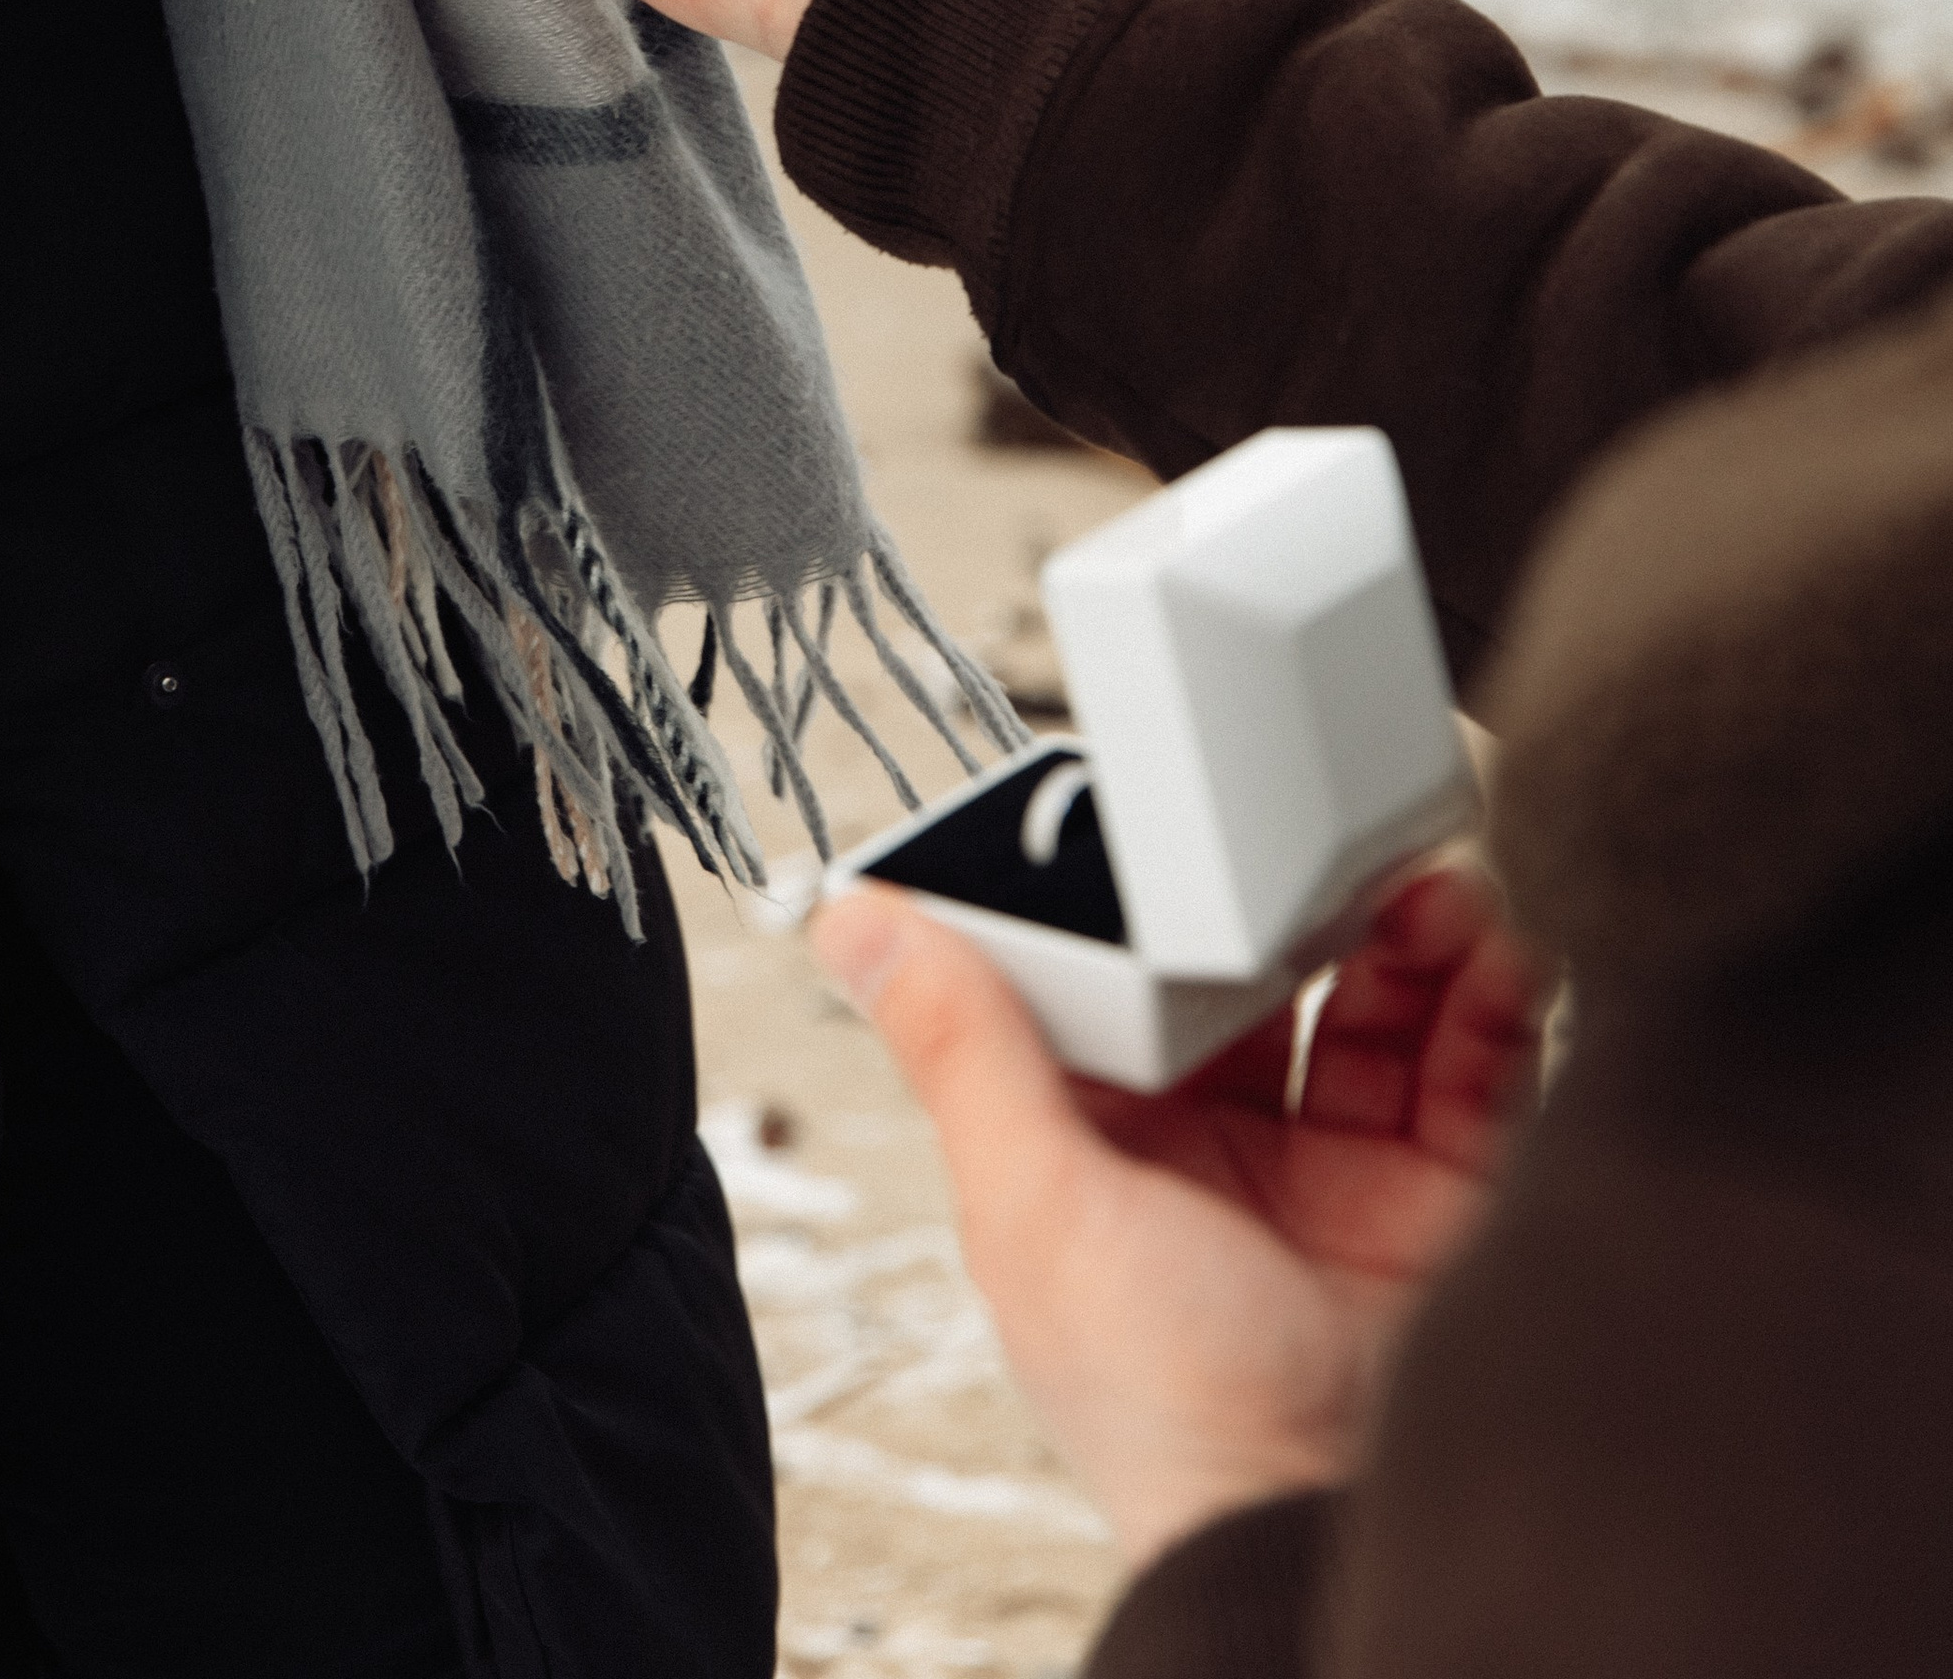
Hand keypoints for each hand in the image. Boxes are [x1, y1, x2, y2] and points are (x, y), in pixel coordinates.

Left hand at [810, 867, 1544, 1576]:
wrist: (1326, 1521)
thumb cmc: (1164, 1413)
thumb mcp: (1040, 1206)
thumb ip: (965, 1048)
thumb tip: (852, 921)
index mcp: (1101, 1146)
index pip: (1119, 977)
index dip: (1149, 899)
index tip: (1176, 822)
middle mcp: (1214, 1149)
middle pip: (1255, 975)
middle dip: (1296, 901)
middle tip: (1326, 844)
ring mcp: (1330, 1171)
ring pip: (1368, 1001)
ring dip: (1401, 929)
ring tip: (1425, 886)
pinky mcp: (1436, 1192)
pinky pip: (1469, 1061)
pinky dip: (1486, 992)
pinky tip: (1491, 944)